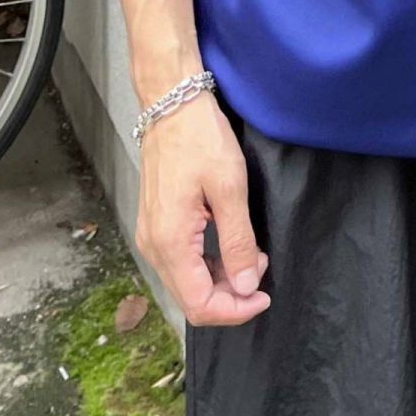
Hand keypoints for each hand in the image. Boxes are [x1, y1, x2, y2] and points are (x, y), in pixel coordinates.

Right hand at [134, 89, 270, 326]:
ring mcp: (151, 235)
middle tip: (260, 267)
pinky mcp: (156, 224)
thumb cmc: (201, 139)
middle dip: (230, 296)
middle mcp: (153, 246)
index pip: (199, 304)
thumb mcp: (229, 187)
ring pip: (186, 282)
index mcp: (169, 242)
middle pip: (190, 299)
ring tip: (251, 253)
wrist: (172, 104)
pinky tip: (231, 243)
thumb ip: (237, 241)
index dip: (234, 310)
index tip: (263, 295)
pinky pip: (182, 261)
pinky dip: (208, 263)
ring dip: (221, 279)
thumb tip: (245, 286)